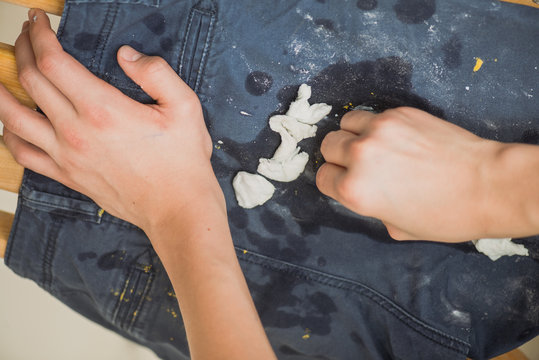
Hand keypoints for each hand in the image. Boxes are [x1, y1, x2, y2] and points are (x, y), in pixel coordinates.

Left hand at [0, 9, 217, 232]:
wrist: (177, 209)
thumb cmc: (182, 162)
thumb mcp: (185, 108)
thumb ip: (156, 73)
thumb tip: (127, 55)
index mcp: (103, 110)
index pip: (53, 62)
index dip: (41, 35)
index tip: (41, 22)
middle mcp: (76, 132)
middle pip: (31, 81)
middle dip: (24, 49)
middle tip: (29, 36)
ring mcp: (67, 156)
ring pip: (13, 117)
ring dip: (2, 90)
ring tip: (2, 74)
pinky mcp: (68, 176)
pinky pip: (23, 154)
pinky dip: (8, 134)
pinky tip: (9, 124)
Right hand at [316, 107, 503, 241]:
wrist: (486, 185)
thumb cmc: (445, 215)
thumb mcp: (397, 227)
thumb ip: (370, 207)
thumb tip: (366, 191)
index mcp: (355, 191)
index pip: (323, 178)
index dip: (333, 181)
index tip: (344, 180)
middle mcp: (360, 156)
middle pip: (328, 145)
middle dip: (338, 156)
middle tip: (358, 163)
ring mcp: (379, 130)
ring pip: (345, 123)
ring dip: (353, 134)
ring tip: (371, 144)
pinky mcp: (399, 113)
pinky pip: (373, 115)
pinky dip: (377, 125)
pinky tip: (396, 137)